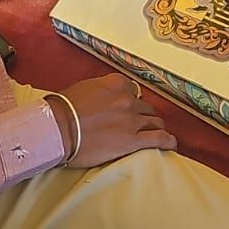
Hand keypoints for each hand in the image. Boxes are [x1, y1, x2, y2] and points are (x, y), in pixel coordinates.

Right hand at [51, 74, 174, 168]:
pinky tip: (171, 144)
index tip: (127, 108)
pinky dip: (168, 141)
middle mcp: (127, 99)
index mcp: (116, 84)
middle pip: (146, 107)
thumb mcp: (84, 89)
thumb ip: (102, 91)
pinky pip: (159, 139)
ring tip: (156, 133)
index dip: (131, 100)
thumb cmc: (63, 110)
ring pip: (155, 122)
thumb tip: (105, 99)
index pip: (133, 90)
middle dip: (145, 115)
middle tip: (140, 125)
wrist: (58, 129)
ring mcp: (132, 120)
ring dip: (156, 127)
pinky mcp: (133, 141)